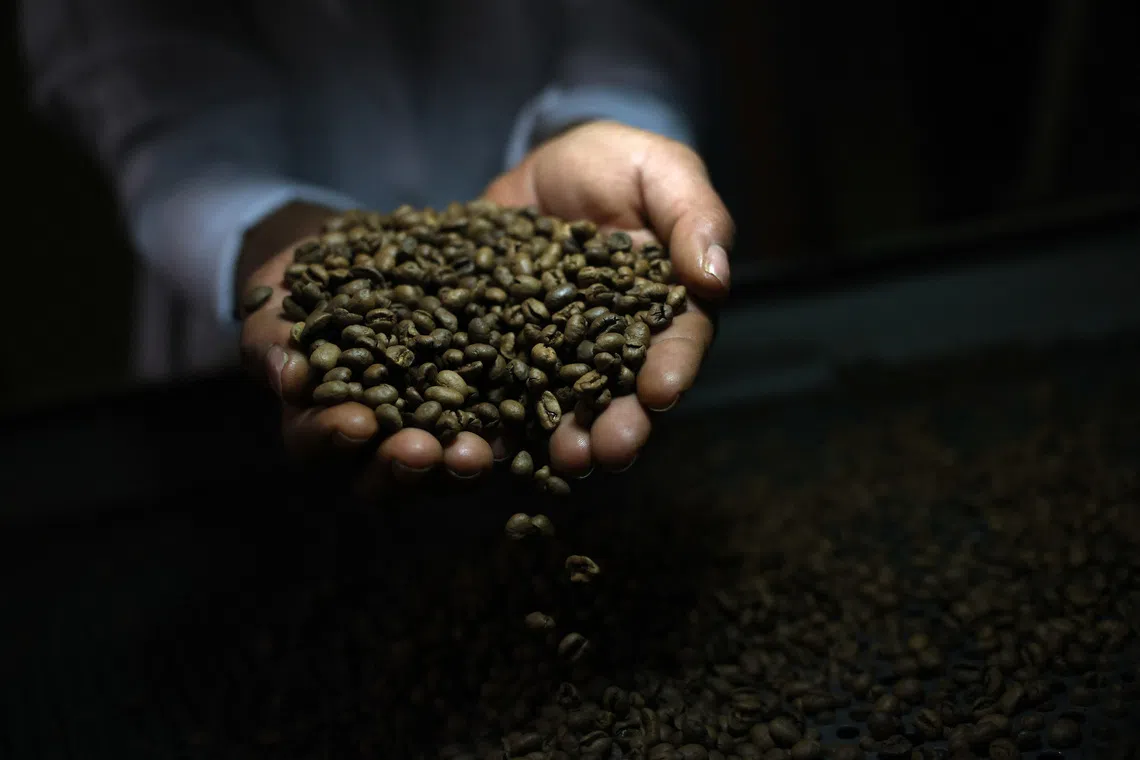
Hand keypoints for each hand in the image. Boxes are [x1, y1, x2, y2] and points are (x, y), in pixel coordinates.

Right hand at [239, 208, 496, 494]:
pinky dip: (503, 433)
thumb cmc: (299, 292)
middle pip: (383, 473)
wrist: (356, 265)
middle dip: (402, 466)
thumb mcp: (277, 304)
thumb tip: (286, 375)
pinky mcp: (472, 413)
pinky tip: (519, 426)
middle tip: (421, 451)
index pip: (319, 441)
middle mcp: (372, 442)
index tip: (358, 423)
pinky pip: (489, 433)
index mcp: (316, 421)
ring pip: (439, 466)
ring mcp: (425, 431)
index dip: (336, 436)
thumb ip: (274, 338)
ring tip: (475, 452)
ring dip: (456, 465)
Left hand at [483, 120, 733, 474]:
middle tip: (601, 452)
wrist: (544, 163)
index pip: (676, 345)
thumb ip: (694, 218)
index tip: (660, 393)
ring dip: (554, 436)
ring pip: (558, 403)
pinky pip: (494, 385)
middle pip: (617, 393)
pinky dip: (487, 416)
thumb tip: (716, 276)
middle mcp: (613, 344)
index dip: (670, 370)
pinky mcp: (502, 345)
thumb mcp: (664, 171)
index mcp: (664, 310)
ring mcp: (556, 350)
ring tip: (550, 459)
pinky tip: (478, 440)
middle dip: (612, 426)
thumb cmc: (620, 163)